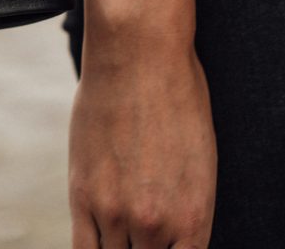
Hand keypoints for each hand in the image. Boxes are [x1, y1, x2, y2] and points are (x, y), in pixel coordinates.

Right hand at [69, 31, 216, 248]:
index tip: (164, 245)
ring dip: (120, 248)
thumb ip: (186, 207)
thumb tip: (174, 236)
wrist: (140, 55)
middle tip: (143, 232)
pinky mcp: (83, 198)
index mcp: (194, 216)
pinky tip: (101, 238)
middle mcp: (156, 224)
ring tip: (124, 223)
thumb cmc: (179, 95)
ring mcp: (116, 213)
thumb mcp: (201, 158)